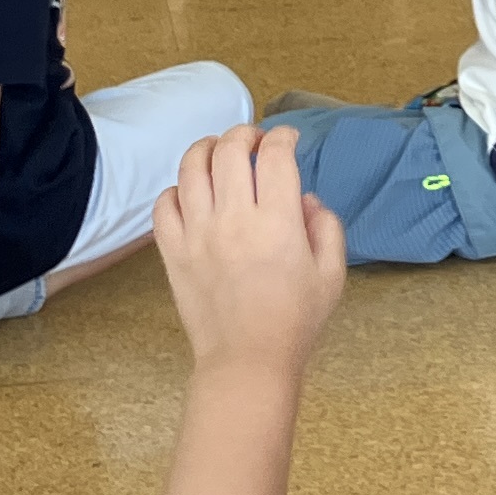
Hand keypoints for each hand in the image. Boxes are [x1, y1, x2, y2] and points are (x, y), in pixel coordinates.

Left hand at [154, 125, 344, 383]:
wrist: (247, 361)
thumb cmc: (295, 321)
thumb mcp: (331, 274)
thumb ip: (326, 227)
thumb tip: (305, 198)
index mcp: (277, 222)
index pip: (274, 155)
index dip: (283, 136)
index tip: (288, 139)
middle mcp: (233, 220)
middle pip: (229, 149)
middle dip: (244, 133)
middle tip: (253, 139)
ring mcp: (198, 234)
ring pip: (191, 167)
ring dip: (206, 148)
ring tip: (217, 151)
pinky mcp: (174, 252)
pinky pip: (163, 205)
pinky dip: (175, 189)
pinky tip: (190, 193)